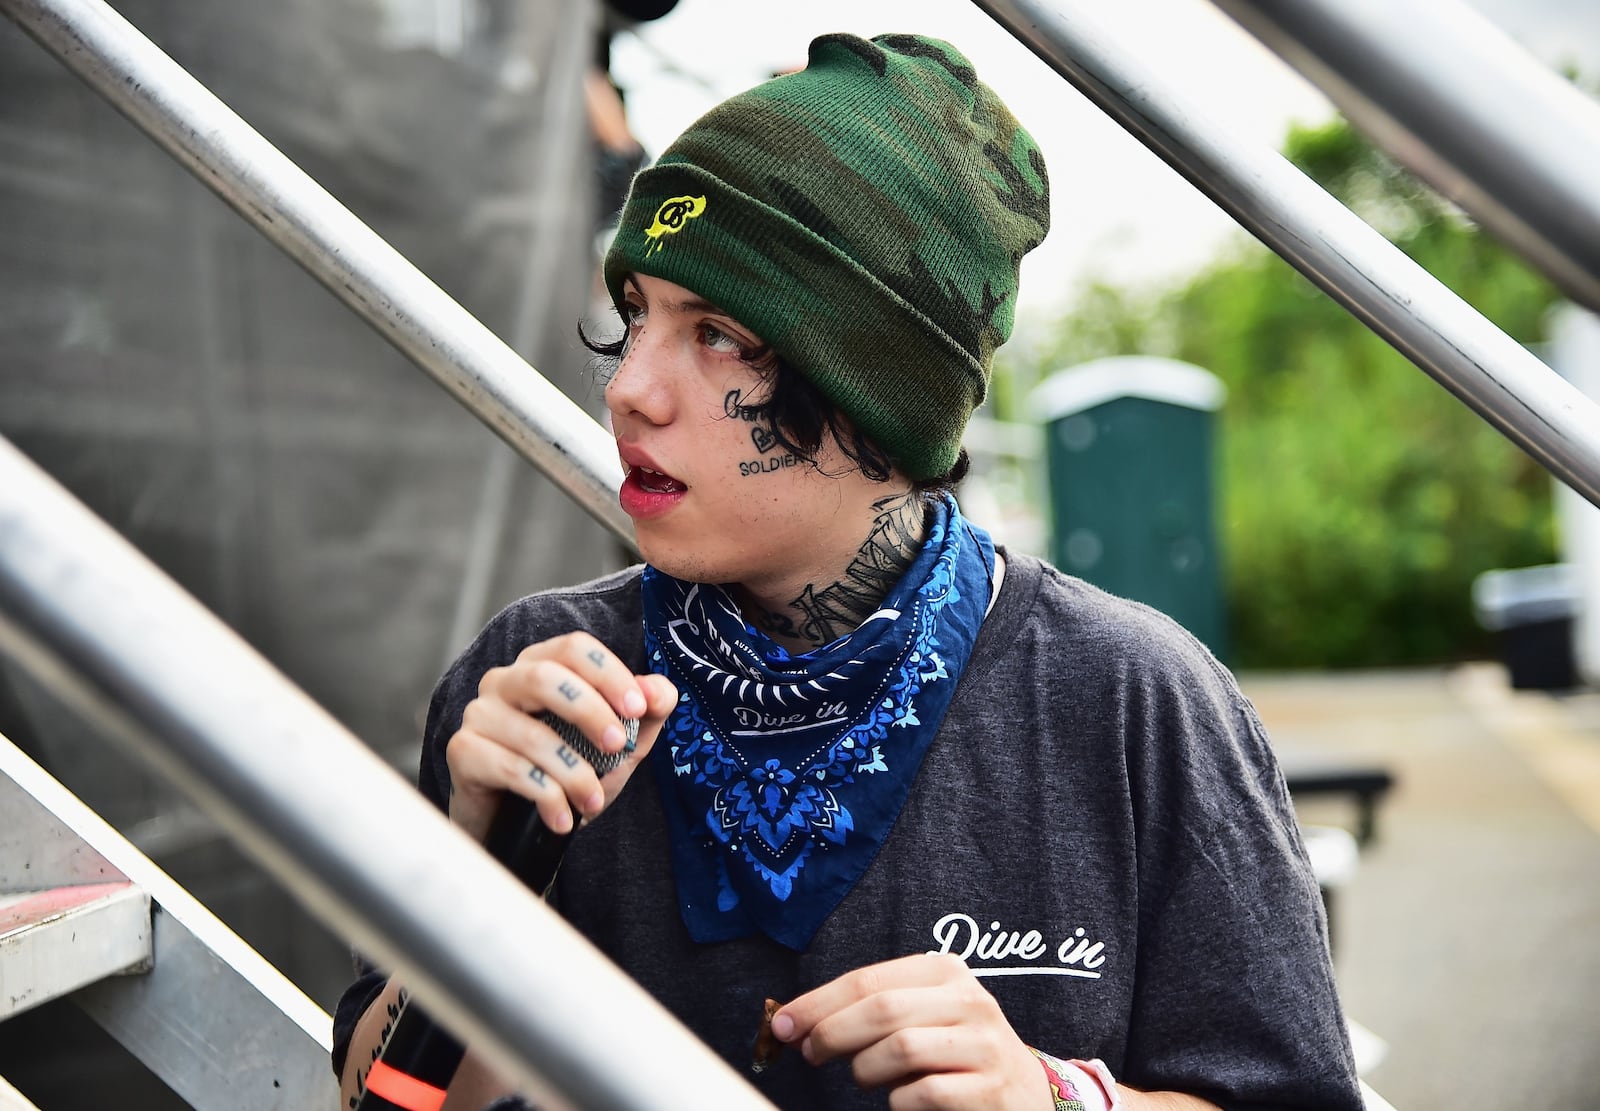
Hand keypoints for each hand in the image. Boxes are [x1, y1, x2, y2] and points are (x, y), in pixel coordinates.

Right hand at [444, 631, 676, 842]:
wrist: (518, 825)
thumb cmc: (567, 770)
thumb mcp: (619, 743)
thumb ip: (646, 712)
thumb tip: (659, 691)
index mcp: (541, 665)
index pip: (573, 648)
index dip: (609, 673)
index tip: (639, 708)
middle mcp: (504, 681)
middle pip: (544, 677)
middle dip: (590, 712)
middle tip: (620, 746)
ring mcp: (478, 714)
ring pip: (531, 734)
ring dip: (574, 772)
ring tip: (594, 801)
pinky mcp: (462, 751)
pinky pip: (511, 769)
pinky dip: (547, 796)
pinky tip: (564, 819)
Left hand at [771, 953, 1052, 1110]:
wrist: (1024, 1098)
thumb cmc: (953, 1054)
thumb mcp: (921, 1016)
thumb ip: (871, 1011)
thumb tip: (796, 1023)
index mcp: (946, 971)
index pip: (868, 980)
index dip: (818, 1002)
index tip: (782, 1024)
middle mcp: (969, 1000)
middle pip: (881, 1010)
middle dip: (831, 1033)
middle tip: (809, 1054)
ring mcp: (984, 1045)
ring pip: (899, 1049)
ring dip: (866, 1070)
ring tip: (866, 1078)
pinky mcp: (989, 1090)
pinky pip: (921, 1093)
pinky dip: (898, 1101)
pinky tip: (902, 1099)